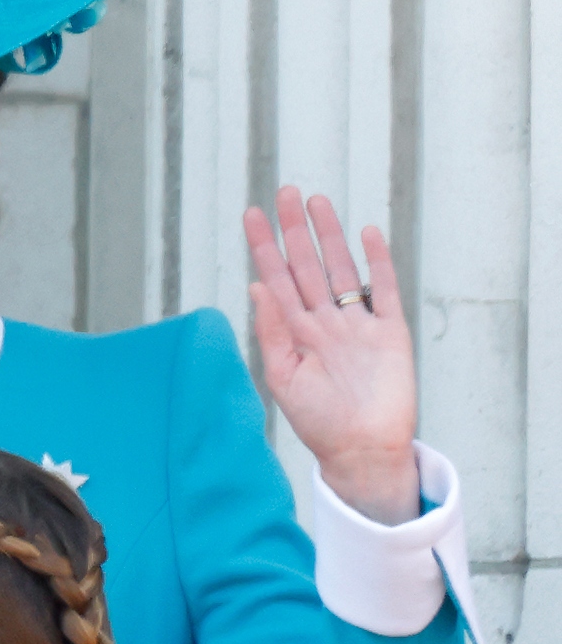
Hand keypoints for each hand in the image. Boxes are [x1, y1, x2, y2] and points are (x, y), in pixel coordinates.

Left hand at [243, 187, 419, 523]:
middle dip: (295, 230)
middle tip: (285, 192)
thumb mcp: (283, 377)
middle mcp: (324, 322)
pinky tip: (367, 233)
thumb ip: (270, 331)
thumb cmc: (317, 422)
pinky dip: (376, 262)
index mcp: (295, 332)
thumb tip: (254, 286)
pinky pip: (383, 290)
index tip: (252, 215)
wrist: (362, 450)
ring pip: (342, 268)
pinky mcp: (390, 333)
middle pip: (307, 265)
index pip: (275, 279)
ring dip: (330, 236)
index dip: (264, 247)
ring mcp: (357, 324)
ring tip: (317, 202)